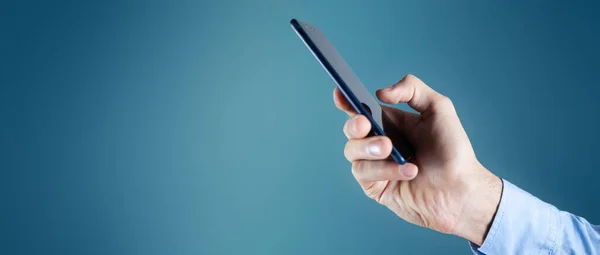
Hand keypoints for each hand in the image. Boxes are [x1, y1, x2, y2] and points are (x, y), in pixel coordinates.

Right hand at [334, 74, 501, 245]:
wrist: (462, 189)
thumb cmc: (453, 151)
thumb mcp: (438, 108)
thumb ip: (412, 89)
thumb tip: (380, 93)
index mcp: (390, 123)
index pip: (361, 109)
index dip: (346, 101)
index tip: (340, 93)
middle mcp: (379, 143)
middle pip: (351, 129)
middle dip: (354, 124)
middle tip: (366, 124)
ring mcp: (375, 166)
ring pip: (352, 151)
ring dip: (371, 149)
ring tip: (393, 150)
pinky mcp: (375, 187)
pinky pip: (363, 174)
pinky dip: (384, 169)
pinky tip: (409, 171)